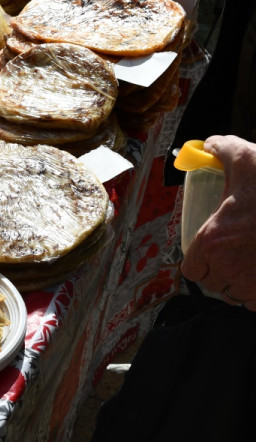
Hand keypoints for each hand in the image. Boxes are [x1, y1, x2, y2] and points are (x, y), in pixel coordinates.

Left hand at [181, 135, 255, 309]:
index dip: (199, 261)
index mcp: (213, 241)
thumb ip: (223, 149)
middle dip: (220, 273)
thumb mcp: (248, 159)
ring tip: (249, 265)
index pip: (191, 269)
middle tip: (233, 256)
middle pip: (213, 284)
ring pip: (236, 297)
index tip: (210, 251)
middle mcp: (229, 268)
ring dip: (239, 285)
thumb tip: (208, 145)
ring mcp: (254, 285)